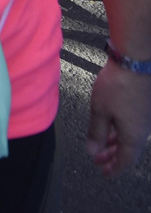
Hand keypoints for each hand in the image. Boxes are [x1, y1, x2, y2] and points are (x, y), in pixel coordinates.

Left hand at [87, 59, 150, 175]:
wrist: (136, 63)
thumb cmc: (118, 86)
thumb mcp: (100, 111)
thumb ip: (96, 133)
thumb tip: (93, 152)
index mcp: (133, 136)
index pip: (126, 161)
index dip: (114, 169)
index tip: (104, 173)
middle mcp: (142, 131)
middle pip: (128, 151)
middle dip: (112, 157)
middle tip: (98, 162)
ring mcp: (144, 119)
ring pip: (129, 138)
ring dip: (114, 144)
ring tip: (101, 146)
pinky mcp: (142, 108)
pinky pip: (131, 127)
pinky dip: (119, 132)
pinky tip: (110, 127)